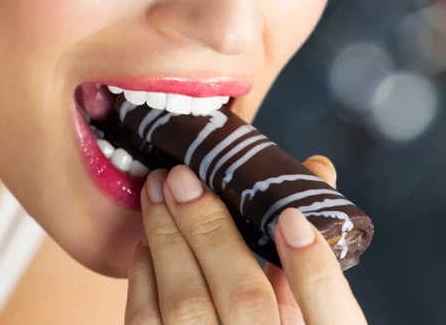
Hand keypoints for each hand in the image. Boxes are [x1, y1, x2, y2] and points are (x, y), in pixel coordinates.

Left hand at [125, 156, 366, 324]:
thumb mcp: (304, 318)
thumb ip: (307, 260)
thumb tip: (315, 168)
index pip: (333, 320)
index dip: (315, 270)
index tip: (291, 217)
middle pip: (244, 300)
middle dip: (210, 229)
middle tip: (181, 176)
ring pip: (186, 305)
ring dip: (167, 238)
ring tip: (156, 191)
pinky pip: (147, 323)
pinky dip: (145, 276)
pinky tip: (147, 244)